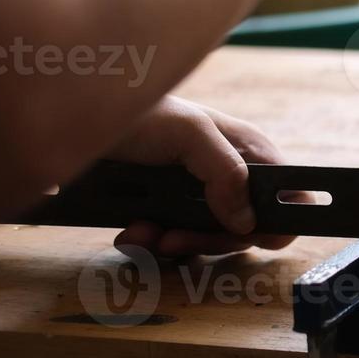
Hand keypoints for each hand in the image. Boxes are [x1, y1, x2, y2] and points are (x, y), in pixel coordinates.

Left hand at [105, 97, 294, 257]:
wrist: (72, 121)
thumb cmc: (138, 113)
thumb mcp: (190, 133)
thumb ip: (227, 173)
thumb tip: (248, 222)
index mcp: (246, 151)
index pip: (286, 192)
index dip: (278, 218)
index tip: (256, 238)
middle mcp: (226, 176)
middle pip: (244, 228)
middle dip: (210, 238)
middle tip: (176, 239)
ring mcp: (194, 196)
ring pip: (206, 240)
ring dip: (174, 244)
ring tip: (142, 234)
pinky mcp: (163, 212)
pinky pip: (170, 243)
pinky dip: (149, 244)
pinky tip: (129, 233)